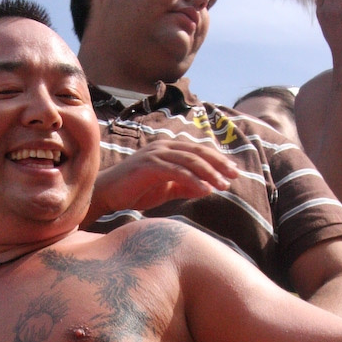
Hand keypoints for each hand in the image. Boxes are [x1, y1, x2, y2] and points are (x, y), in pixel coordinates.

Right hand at [88, 136, 238, 219]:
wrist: (106, 194)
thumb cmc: (135, 191)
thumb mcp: (166, 189)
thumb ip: (185, 186)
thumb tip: (207, 188)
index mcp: (168, 149)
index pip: (198, 150)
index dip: (218, 159)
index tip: (234, 171)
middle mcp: (163, 147)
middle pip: (198, 152)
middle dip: (218, 164)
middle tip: (235, 175)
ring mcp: (155, 154)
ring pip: (190, 161)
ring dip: (209, 173)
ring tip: (223, 185)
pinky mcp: (149, 166)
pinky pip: (177, 172)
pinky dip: (193, 180)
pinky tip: (206, 190)